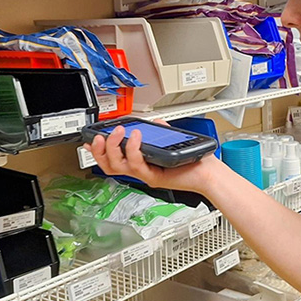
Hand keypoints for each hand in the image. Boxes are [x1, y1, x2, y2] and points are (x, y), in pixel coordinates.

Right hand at [84, 124, 220, 192]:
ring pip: (118, 166)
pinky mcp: (154, 177)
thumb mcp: (172, 143)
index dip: (99, 152)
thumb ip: (161, 133)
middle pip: (109, 166)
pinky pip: (137, 165)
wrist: (210, 174)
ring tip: (117, 131)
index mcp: (142, 164)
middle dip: (100, 151)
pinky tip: (136, 136)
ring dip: (114, 147)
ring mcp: (147, 175)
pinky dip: (133, 149)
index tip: (90, 140)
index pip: (113, 160)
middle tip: (98, 137)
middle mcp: (141, 171)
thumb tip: (155, 122)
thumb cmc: (194, 162)